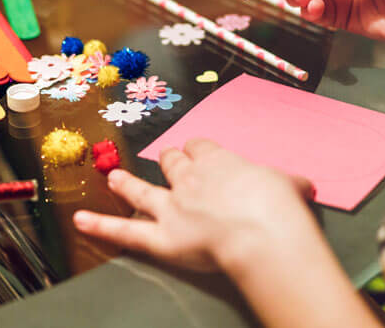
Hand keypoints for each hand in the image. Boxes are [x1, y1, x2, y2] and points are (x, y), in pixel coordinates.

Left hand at [73, 139, 315, 272]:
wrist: (262, 231)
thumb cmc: (278, 206)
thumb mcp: (291, 184)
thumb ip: (290, 183)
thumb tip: (303, 186)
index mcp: (219, 161)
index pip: (201, 148)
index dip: (199, 151)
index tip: (200, 153)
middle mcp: (190, 178)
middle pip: (173, 163)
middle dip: (170, 162)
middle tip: (168, 162)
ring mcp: (171, 207)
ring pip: (144, 189)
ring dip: (127, 183)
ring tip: (114, 177)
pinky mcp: (161, 237)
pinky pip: (126, 231)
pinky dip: (101, 226)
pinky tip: (81, 221)